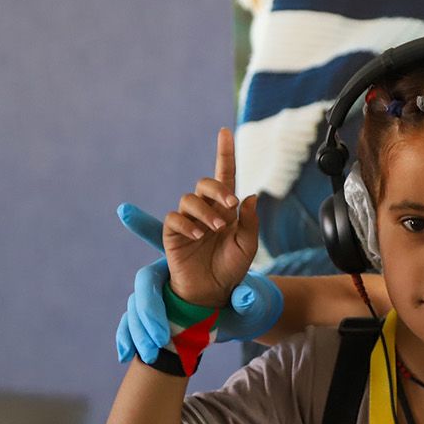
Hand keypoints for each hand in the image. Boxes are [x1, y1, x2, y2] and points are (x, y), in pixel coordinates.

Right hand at [162, 128, 258, 308]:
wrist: (214, 291)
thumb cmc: (231, 267)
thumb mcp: (247, 245)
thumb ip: (249, 222)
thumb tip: (250, 196)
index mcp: (226, 209)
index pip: (225, 175)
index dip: (225, 153)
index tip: (225, 132)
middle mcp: (206, 210)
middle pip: (206, 183)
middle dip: (218, 189)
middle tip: (230, 205)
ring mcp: (188, 220)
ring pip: (189, 199)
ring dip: (205, 211)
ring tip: (215, 230)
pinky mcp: (173, 233)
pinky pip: (175, 219)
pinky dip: (187, 225)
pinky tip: (197, 236)